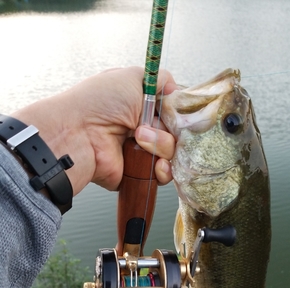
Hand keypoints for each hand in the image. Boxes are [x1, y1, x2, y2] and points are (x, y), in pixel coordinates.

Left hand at [12, 67, 176, 195]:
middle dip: (168, 131)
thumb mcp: (132, 77)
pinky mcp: (139, 173)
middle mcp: (145, 129)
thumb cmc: (99, 102)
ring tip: (138, 141)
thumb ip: (160, 79)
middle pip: (178, 134)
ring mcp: (143, 153)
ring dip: (162, 147)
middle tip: (143, 127)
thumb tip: (176, 89)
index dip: (179, 115)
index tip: (176, 114)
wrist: (78, 133)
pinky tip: (154, 164)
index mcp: (143, 107)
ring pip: (173, 154)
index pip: (175, 113)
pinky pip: (163, 176)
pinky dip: (163, 170)